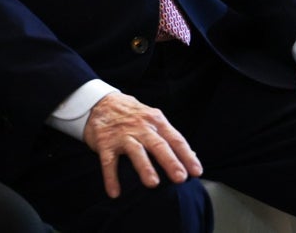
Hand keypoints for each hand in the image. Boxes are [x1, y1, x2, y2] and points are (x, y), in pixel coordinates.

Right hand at [82, 92, 202, 197]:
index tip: (197, 171)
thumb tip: (192, 156)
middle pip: (158, 145)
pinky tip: (115, 193)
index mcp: (155, 120)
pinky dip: (111, 177)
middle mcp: (140, 126)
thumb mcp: (152, 118)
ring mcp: (122, 134)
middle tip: (180, 177)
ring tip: (153, 183)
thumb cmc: (131, 114)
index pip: (175, 139)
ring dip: (144, 167)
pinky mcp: (105, 142)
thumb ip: (169, 136)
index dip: (186, 155)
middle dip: (170, 161)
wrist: (99, 102)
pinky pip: (108, 161)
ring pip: (135, 151)